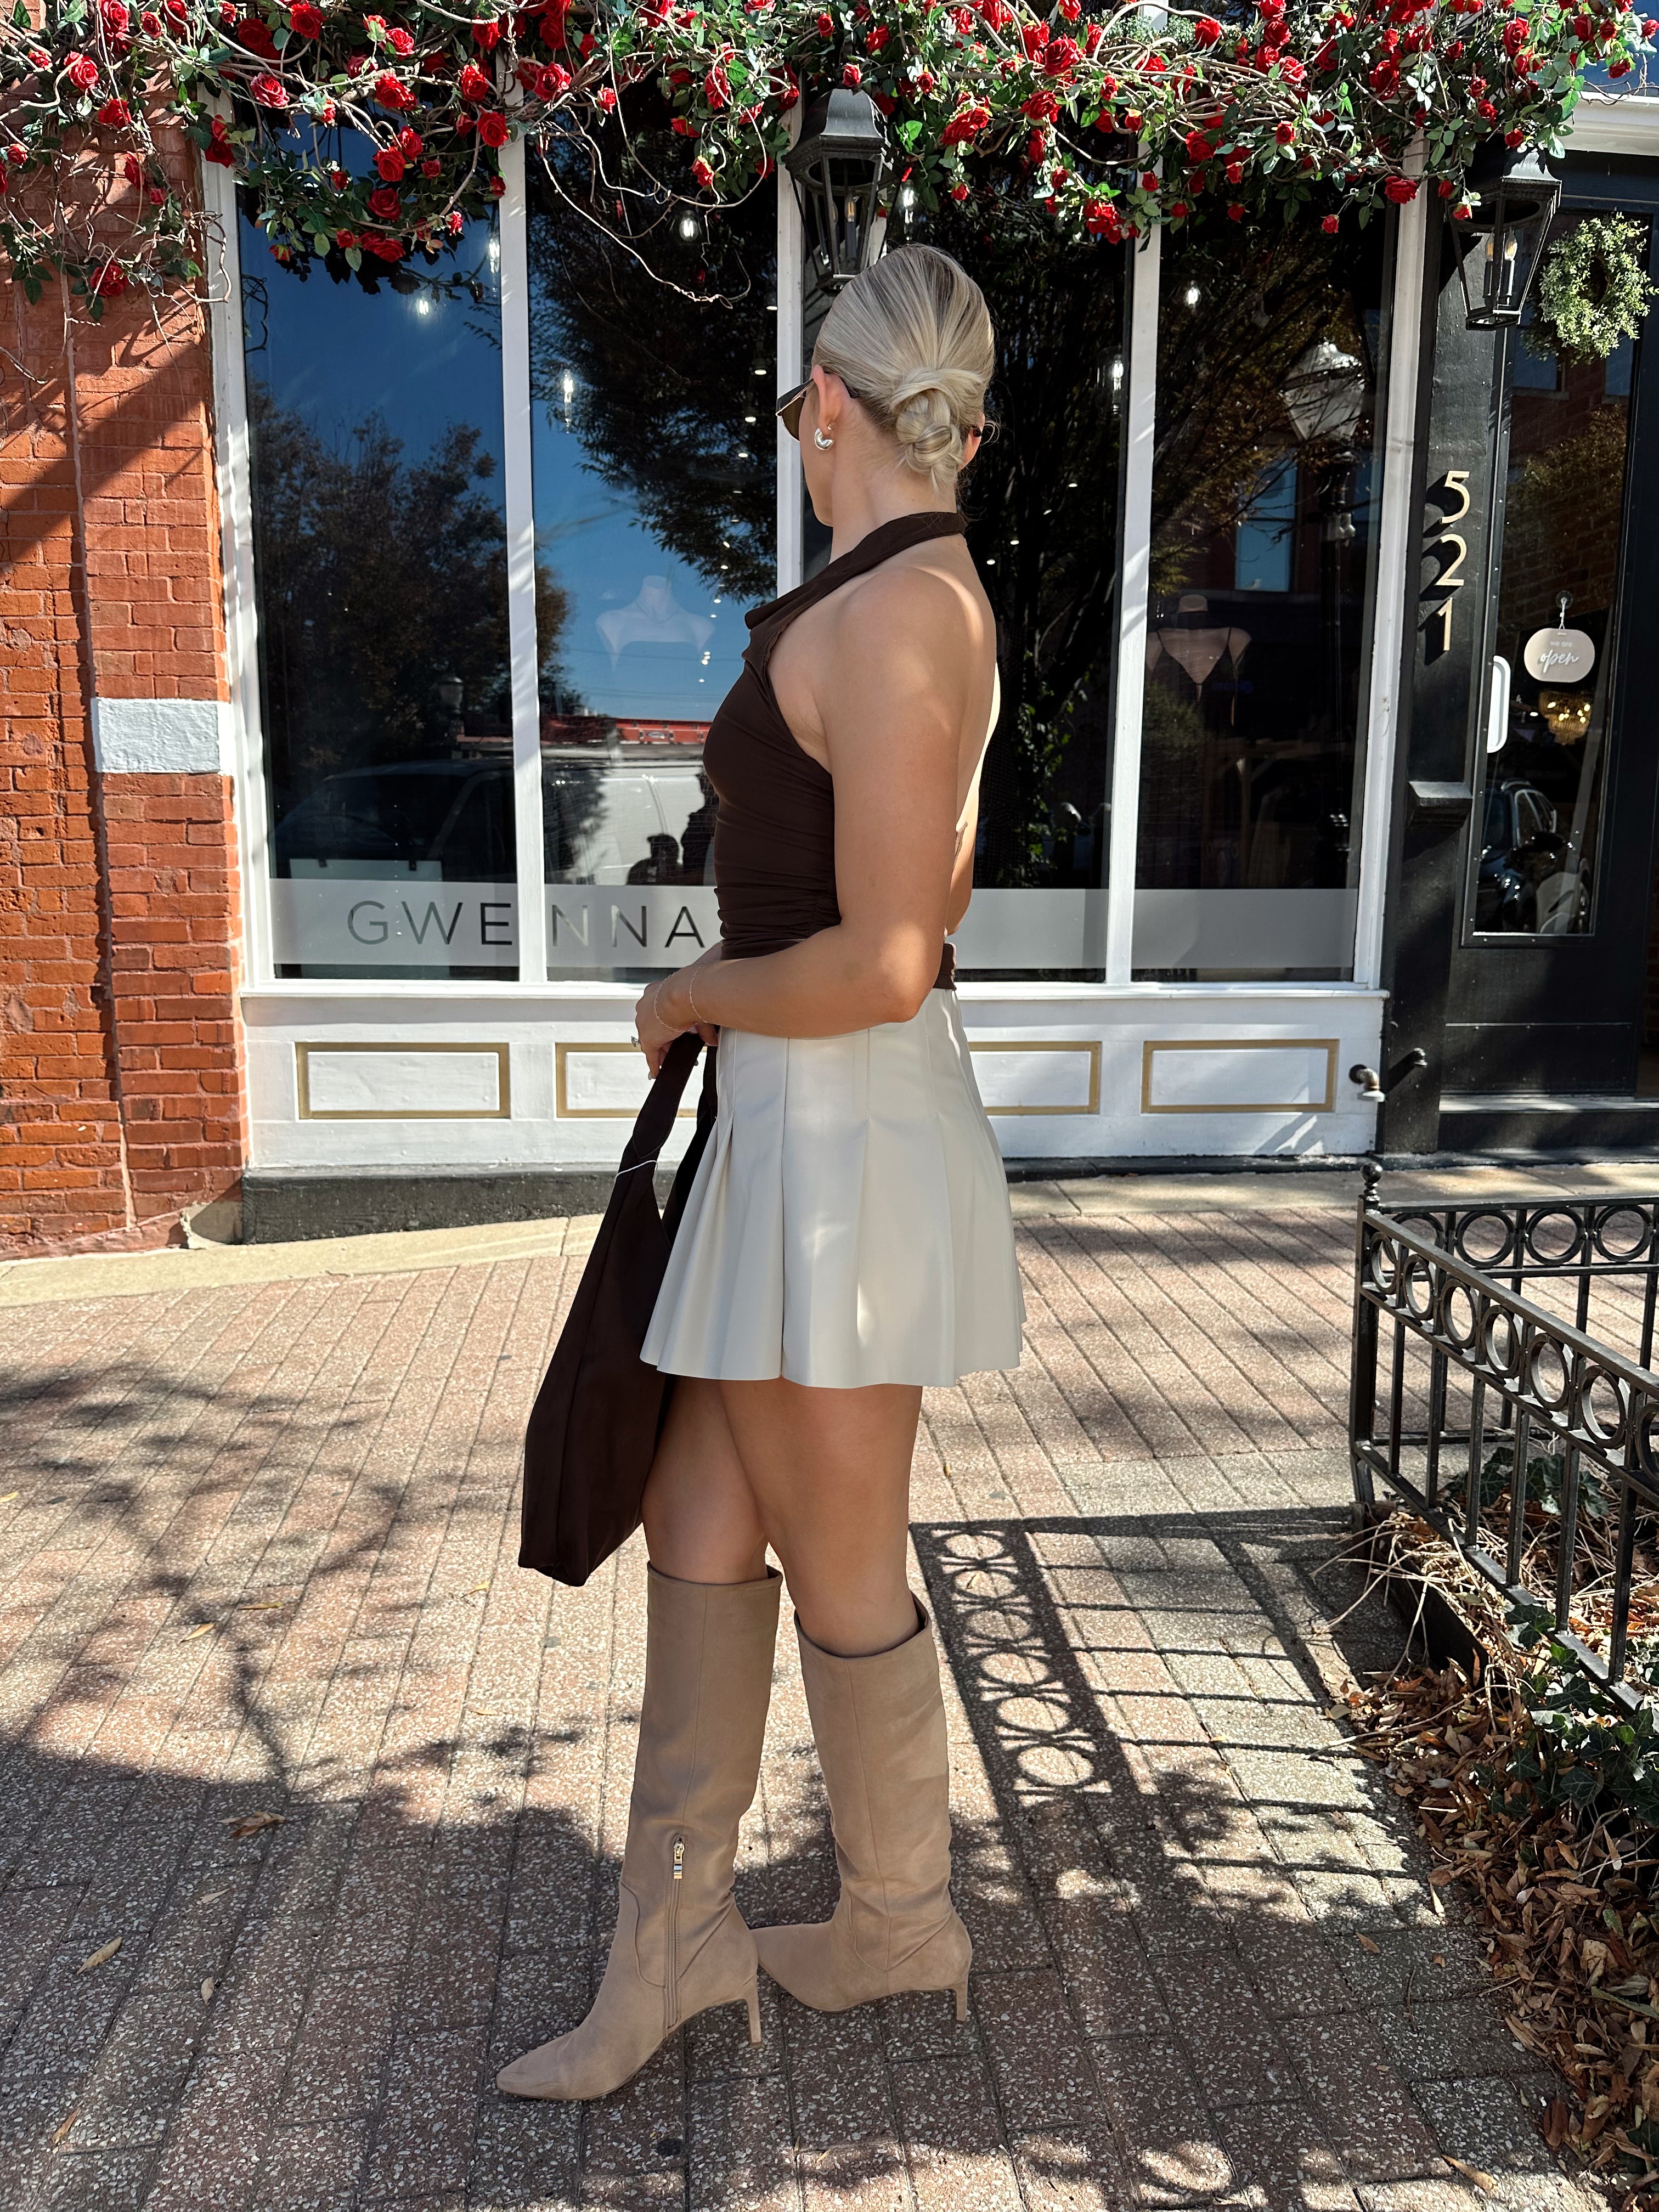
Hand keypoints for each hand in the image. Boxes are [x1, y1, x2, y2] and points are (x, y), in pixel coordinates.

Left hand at [634, 957, 719, 1077]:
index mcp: (657, 992)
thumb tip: (711, 1038)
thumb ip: (703, 1027)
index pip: (657, 1011)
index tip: (670, 1029)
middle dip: (663, 1038)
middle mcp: (647, 1005)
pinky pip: (650, 1055)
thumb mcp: (697, 1011)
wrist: (683, 995)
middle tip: (671, 1048)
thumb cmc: (690, 994)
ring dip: (660, 1051)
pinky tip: (656, 1072)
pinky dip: (654, 1064)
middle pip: (653, 1027)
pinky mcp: (648, 1038)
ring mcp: (644, 1023)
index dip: (665, 1022)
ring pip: (651, 1040)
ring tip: (667, 1060)